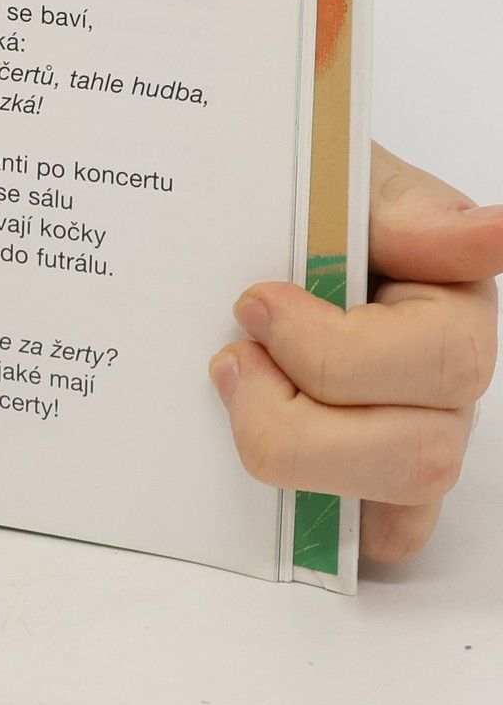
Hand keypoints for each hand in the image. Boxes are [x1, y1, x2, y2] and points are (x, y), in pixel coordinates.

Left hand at [211, 144, 502, 562]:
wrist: (260, 213)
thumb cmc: (309, 196)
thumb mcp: (344, 174)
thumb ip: (409, 213)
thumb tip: (495, 230)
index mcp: (451, 297)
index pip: (438, 360)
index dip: (332, 349)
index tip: (252, 302)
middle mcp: (448, 375)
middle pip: (419, 451)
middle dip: (300, 415)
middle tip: (229, 353)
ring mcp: (420, 427)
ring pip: (396, 495)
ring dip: (293, 449)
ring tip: (232, 381)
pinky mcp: (380, 473)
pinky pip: (379, 530)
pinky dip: (322, 510)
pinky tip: (265, 466)